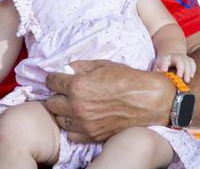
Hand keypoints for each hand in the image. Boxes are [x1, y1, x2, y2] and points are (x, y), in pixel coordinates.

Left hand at [45, 59, 173, 142]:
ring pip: (59, 119)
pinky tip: (82, 118)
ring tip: (74, 105)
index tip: (58, 79)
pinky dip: (74, 126)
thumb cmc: (127, 79)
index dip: (54, 78)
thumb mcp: (101, 64)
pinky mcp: (92, 135)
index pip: (50, 82)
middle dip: (57, 95)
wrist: (149, 100)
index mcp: (78, 85)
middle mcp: (77, 106)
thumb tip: (65, 69)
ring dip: (64, 111)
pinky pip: (71, 134)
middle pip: (51, 102)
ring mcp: (84, 123)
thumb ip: (79, 66)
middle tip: (67, 92)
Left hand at [152, 53, 195, 81]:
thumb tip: (156, 80)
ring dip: (188, 71)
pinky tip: (191, 76)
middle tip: (180, 77)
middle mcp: (175, 56)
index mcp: (165, 58)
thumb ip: (156, 72)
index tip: (164, 70)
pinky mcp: (189, 59)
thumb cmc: (162, 64)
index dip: (164, 65)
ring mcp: (183, 57)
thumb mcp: (156, 66)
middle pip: (179, 60)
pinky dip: (192, 69)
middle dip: (180, 69)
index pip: (164, 60)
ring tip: (187, 81)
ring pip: (187, 62)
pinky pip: (192, 63)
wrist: (171, 55)